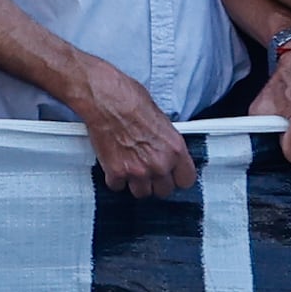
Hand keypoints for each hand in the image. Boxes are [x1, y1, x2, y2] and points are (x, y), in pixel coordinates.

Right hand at [53, 53, 196, 198]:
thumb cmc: (129, 99)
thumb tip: (164, 151)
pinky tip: (114, 165)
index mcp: (175, 149)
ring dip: (136, 183)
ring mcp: (138, 170)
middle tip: (147, 169)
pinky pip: (118, 186)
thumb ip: (166, 143)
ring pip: (141, 193)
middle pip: (163, 191)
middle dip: (156, 181)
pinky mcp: (116, 172)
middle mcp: (159, 163)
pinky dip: (115, 179)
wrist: (104, 98)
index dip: (177, 178)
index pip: (186, 180)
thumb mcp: (161, 119)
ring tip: (130, 168)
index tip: (171, 175)